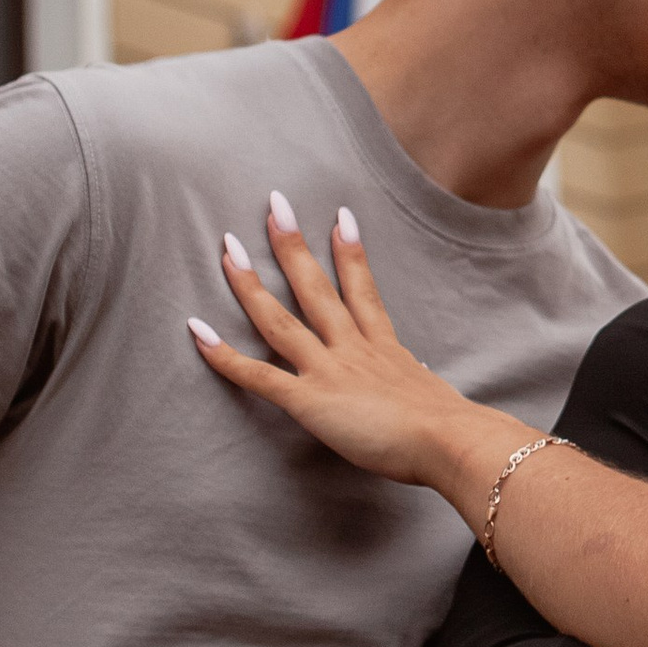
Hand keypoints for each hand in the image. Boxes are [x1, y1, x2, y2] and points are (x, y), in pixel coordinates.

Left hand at [190, 199, 503, 495]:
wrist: (449, 439)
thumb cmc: (449, 431)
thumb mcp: (435, 395)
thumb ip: (418, 382)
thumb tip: (423, 377)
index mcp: (384, 348)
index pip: (363, 291)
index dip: (350, 253)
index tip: (341, 218)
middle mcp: (352, 349)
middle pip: (316, 288)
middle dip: (291, 245)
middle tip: (274, 206)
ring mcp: (328, 370)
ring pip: (279, 320)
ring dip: (250, 284)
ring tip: (228, 248)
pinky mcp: (310, 401)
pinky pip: (259, 376)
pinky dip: (225, 356)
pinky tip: (198, 333)